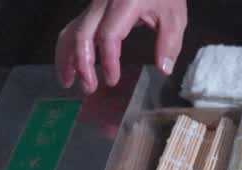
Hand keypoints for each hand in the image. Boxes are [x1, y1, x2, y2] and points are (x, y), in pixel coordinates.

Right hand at [56, 0, 187, 93]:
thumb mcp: (174, 16)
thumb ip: (169, 43)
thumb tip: (163, 69)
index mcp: (124, 4)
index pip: (109, 35)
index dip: (108, 60)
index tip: (112, 79)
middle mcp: (103, 3)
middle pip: (82, 34)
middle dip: (82, 64)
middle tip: (88, 88)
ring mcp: (95, 5)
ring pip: (71, 31)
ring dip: (67, 57)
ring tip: (68, 81)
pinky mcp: (93, 9)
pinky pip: (75, 28)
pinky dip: (69, 48)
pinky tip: (71, 65)